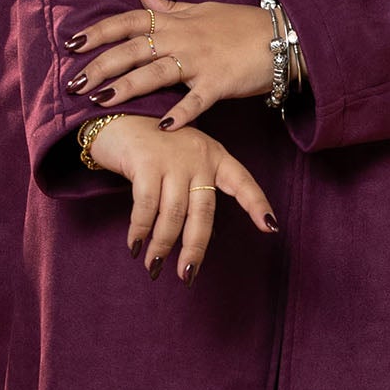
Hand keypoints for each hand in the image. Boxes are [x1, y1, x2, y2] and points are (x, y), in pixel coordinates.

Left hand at [66, 0, 276, 131]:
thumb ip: (166, 5)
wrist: (281, 35)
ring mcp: (201, 60)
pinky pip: (197, 100)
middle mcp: (182, 38)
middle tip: (74, 84)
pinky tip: (162, 126)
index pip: (127, 22)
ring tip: (101, 102)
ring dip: (127, 88)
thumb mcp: (199, 9)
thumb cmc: (238, 25)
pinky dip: (181, 113)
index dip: (98, 32)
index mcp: (174, 22)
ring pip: (156, 73)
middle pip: (133, 49)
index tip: (70, 45)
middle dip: (100, 66)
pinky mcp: (220, 82)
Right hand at [83, 115, 276, 280]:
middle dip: (194, 249)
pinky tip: (135, 245)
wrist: (117, 115)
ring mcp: (174, 159)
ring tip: (153, 265)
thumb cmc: (153, 146)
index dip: (257, 205)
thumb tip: (194, 237)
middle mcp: (200, 157)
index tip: (271, 228)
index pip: (243, 183)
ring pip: (174, 215)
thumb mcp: (184, 160)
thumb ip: (194, 190)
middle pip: (203, 214)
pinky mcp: (147, 162)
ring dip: (162, 245)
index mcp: (215, 156)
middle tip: (186, 275)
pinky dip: (140, 230)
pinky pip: (146, 207)